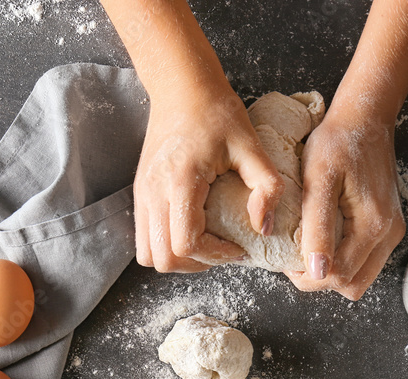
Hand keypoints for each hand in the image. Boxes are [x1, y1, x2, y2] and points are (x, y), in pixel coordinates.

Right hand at [134, 85, 284, 272]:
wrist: (181, 87)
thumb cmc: (216, 112)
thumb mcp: (251, 145)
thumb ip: (267, 187)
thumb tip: (263, 227)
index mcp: (180, 182)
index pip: (187, 244)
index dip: (216, 255)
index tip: (239, 247)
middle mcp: (153, 193)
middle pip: (164, 258)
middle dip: (197, 263)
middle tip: (223, 250)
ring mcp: (142, 195)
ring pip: (149, 254)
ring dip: (179, 258)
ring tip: (206, 244)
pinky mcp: (141, 194)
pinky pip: (145, 238)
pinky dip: (168, 245)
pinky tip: (193, 230)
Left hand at [287, 109, 404, 300]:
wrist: (364, 120)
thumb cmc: (338, 143)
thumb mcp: (319, 180)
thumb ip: (318, 227)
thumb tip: (317, 272)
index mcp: (374, 225)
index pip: (339, 276)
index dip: (307, 276)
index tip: (286, 258)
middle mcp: (389, 234)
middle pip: (352, 285)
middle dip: (320, 279)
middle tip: (295, 257)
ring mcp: (391, 233)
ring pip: (359, 278)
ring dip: (332, 272)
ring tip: (308, 249)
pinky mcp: (387, 228)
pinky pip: (364, 262)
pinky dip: (343, 261)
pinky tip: (324, 241)